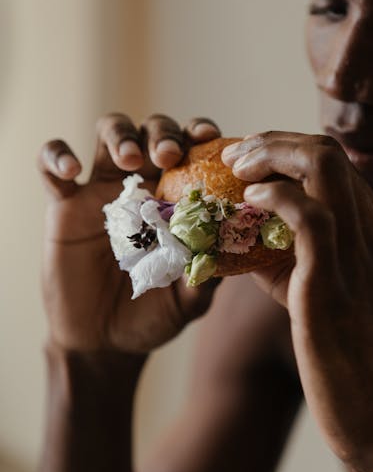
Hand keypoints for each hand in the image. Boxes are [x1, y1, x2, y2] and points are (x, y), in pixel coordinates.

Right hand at [39, 114, 220, 355]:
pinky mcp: (64, 204)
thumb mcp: (188, 300)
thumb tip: (223, 251)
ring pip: (108, 132)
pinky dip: (57, 156)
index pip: (192, 149)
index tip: (208, 138)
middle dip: (162, 134)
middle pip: (152, 130)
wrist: (104, 341)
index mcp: (177, 197)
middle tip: (168, 155)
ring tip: (129, 159)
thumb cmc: (153, 314)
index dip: (199, 134)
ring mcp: (102, 190)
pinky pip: (51, 165)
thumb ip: (205, 276)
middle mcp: (143, 184)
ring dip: (120, 135)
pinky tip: (70, 171)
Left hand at [222, 132, 372, 471]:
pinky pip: (307, 215)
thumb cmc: (364, 374)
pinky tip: (247, 201)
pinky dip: (272, 196)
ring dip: (269, 154)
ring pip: (322, 167)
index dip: (293, 154)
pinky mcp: (335, 286)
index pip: (342, 171)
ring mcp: (364, 258)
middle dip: (277, 142)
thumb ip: (308, 270)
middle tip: (239, 153)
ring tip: (235, 166)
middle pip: (331, 154)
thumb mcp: (345, 308)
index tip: (256, 160)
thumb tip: (252, 246)